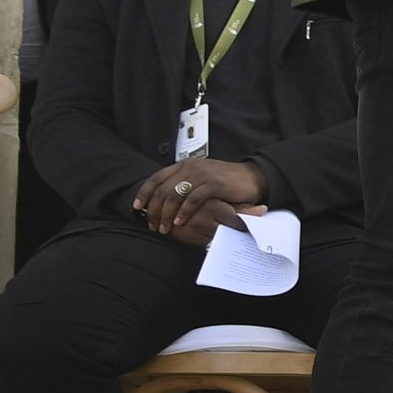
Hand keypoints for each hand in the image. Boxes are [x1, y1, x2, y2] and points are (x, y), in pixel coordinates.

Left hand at [135, 158, 263, 239]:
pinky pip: (192, 199)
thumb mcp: (202, 179)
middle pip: (162, 189)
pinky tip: (180, 222)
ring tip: (165, 227)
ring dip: (166, 214)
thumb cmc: (227, 181)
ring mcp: (202, 174)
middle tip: (152, 224)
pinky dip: (184, 212)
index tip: (138, 207)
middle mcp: (191, 167)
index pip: (156, 178)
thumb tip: (164, 199)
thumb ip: (185, 184)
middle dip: (154, 209)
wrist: (254, 177)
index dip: (144, 193)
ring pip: (174, 195)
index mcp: (185, 165)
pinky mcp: (214, 184)